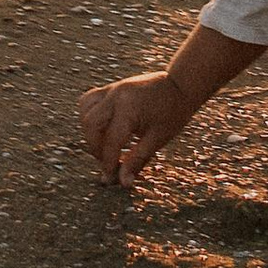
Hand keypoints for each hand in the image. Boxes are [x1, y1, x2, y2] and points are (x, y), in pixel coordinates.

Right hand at [79, 69, 191, 186]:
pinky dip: (91, 115)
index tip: (110, 178)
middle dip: (96, 147)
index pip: (111, 140)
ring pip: (86, 111)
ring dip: (91, 131)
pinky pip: (90, 100)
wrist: (181, 84)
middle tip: (109, 161)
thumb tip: (123, 183)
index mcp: (128, 108)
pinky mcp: (111, 88)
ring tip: (106, 145)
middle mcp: (115, 96)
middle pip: (91, 125)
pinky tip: (104, 128)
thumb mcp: (158, 139)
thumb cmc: (173, 112)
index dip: (108, 162)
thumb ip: (137, 160)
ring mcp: (112, 89)